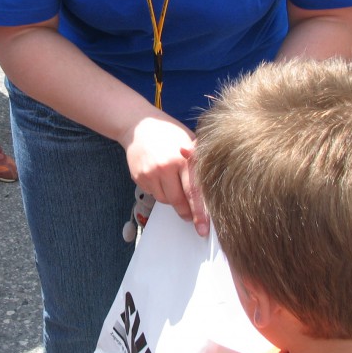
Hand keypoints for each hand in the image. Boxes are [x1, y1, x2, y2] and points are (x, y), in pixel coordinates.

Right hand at [121, 117, 208, 236]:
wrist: (138, 125)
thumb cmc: (168, 132)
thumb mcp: (189, 140)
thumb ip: (198, 162)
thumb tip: (213, 189)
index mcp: (183, 158)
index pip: (194, 192)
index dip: (200, 212)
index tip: (204, 228)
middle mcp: (165, 167)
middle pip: (178, 201)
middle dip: (186, 213)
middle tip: (192, 220)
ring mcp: (150, 173)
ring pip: (165, 200)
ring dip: (172, 198)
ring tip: (173, 182)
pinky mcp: (138, 177)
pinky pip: (153, 194)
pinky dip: (159, 190)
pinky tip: (160, 176)